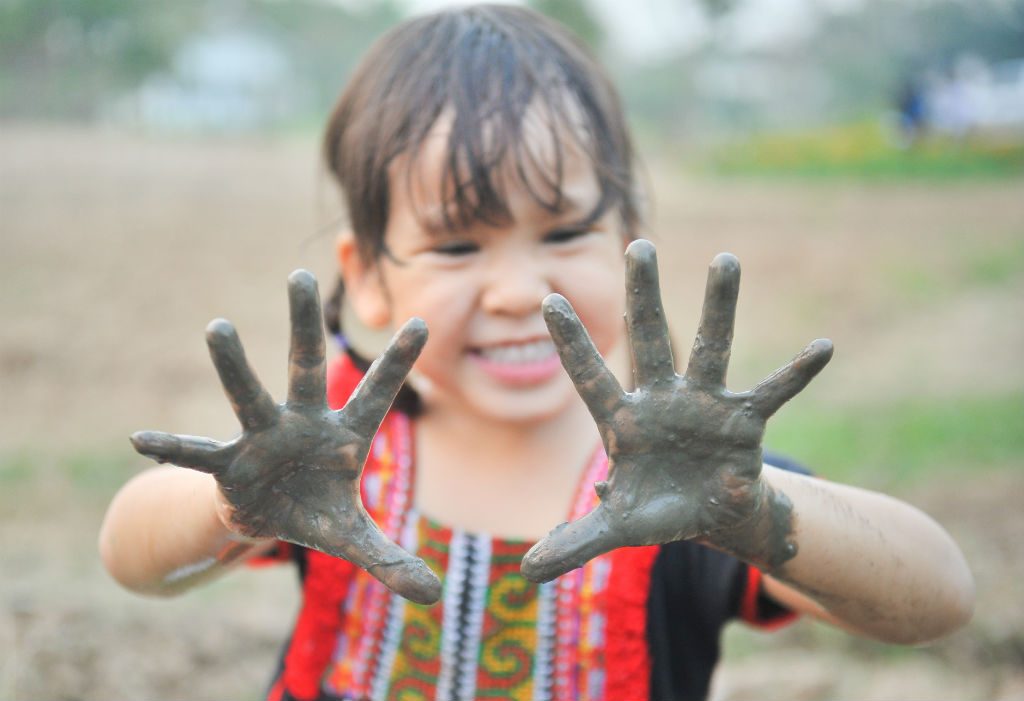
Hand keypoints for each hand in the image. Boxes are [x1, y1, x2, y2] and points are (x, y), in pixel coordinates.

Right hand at [130, 271, 440, 603]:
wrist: (269, 519)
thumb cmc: (317, 513)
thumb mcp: (357, 540)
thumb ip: (393, 559)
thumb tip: (435, 596)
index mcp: (343, 435)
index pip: (377, 394)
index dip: (399, 363)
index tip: (424, 322)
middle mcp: (302, 424)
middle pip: (305, 368)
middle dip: (304, 325)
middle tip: (299, 274)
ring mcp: (262, 438)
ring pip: (247, 395)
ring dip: (234, 365)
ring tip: (218, 326)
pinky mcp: (228, 465)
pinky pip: (197, 452)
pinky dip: (171, 447)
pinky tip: (140, 438)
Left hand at [521, 240, 831, 582]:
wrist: (706, 514)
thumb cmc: (653, 510)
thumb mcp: (614, 528)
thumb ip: (573, 542)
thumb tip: (524, 575)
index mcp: (623, 421)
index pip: (590, 376)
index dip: (569, 343)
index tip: (547, 299)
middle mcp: (662, 400)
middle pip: (651, 340)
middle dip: (643, 296)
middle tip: (640, 245)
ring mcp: (705, 405)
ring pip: (713, 347)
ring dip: (720, 306)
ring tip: (725, 258)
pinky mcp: (744, 420)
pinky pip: (774, 391)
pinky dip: (797, 373)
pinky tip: (823, 346)